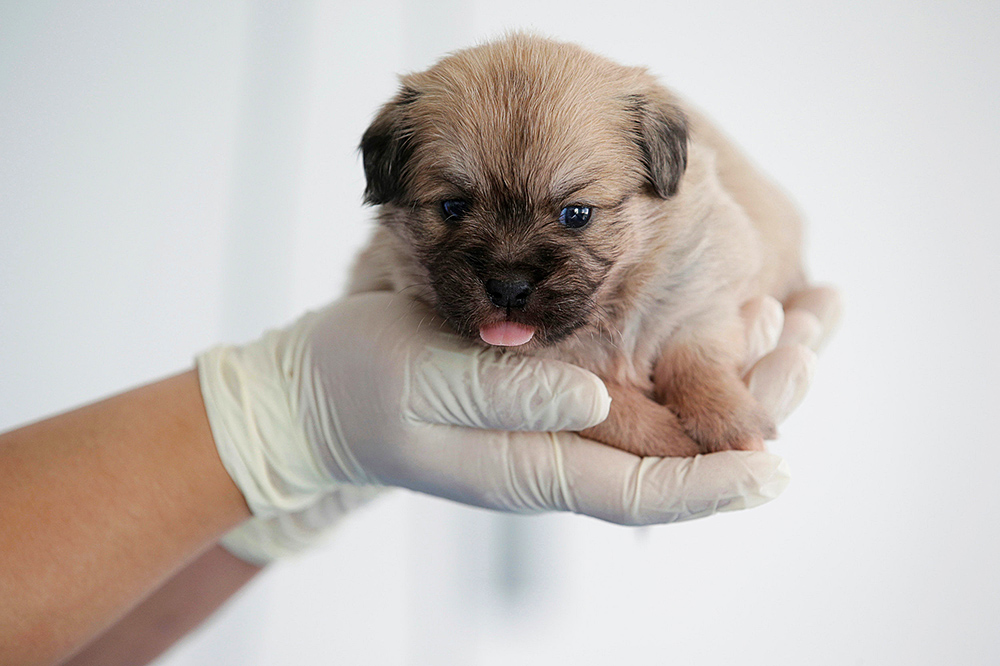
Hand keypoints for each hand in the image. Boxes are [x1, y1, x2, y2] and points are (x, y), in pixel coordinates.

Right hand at [208, 287, 840, 562]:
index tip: (776, 472)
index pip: (636, 491)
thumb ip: (502, 393)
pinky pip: (631, 398)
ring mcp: (552, 433)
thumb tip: (591, 399)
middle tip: (808, 351)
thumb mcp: (421, 378)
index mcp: (526, 467)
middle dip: (743, 422)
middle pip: (667, 461)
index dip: (708, 485)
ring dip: (726, 385)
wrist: (319, 395)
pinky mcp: (544, 403)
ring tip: (786, 322)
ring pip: (659, 427)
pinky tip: (711, 322)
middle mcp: (554, 458)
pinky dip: (680, 365)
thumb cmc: (360, 383)